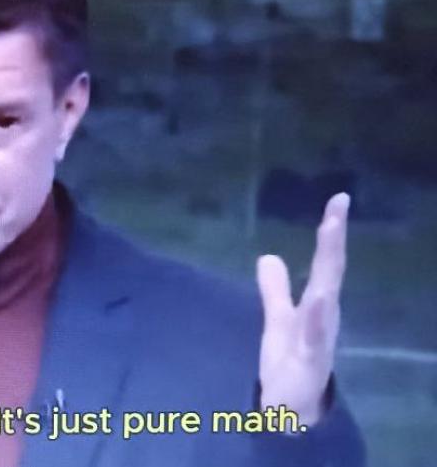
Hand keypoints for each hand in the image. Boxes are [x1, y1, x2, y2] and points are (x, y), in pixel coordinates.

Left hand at [256, 193, 348, 427]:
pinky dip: (317, 317)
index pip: (324, 261)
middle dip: (333, 239)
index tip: (337, 199)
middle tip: (338, 206)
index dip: (331, 231)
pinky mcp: (311, 359)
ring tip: (330, 235)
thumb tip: (268, 256)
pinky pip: (315, 336)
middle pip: (329, 271)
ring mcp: (320, 336)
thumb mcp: (277, 319)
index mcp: (317, 304)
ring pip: (326, 299)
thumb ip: (274, 289)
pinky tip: (320, 298)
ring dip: (328, 268)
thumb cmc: (289, 361)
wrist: (292, 408)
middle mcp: (324, 315)